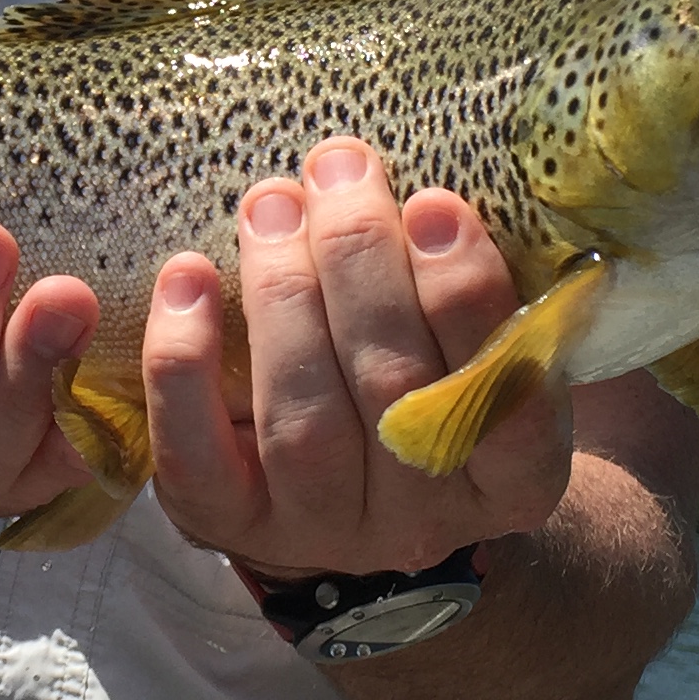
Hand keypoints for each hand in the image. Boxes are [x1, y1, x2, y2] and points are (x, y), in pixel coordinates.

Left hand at [143, 141, 573, 578]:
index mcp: (513, 479)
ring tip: (273, 203)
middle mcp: (424, 522)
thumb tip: (430, 188)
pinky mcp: (233, 526)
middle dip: (360, 265)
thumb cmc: (432, 384)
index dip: (468, 303)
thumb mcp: (484, 352)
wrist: (357, 494)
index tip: (434, 202)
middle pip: (394, 394)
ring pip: (301, 423)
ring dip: (283, 297)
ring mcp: (324, 530)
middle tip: (338, 169)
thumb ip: (476, 293)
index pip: (509, 403)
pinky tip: (188, 277)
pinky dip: (185, 364)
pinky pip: (198, 457)